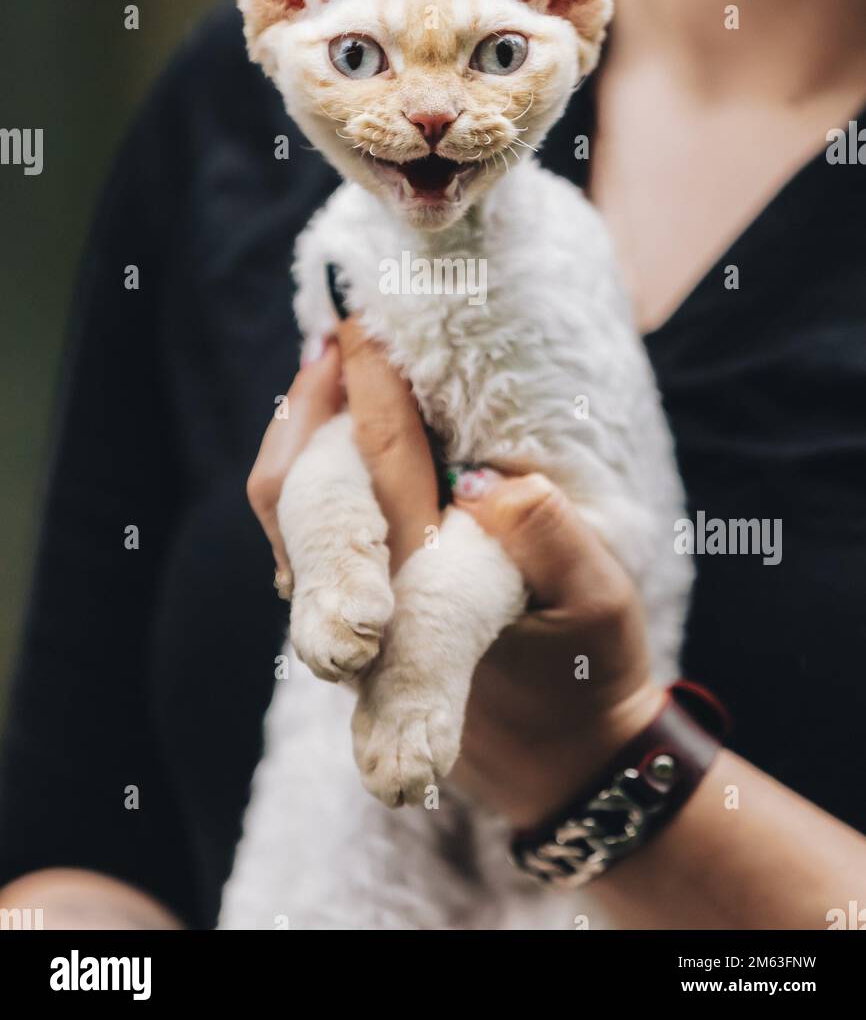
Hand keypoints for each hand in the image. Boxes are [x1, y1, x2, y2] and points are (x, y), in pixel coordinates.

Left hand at [247, 321, 661, 829]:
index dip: (371, 381)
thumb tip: (486, 477)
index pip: (385, 459)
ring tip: (327, 367)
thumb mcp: (600, 602)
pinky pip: (303, 543)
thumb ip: (548, 535)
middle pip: (300, 490)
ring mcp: (351, 621)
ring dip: (302, 435)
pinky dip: (311, 476)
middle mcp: (371, 603)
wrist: (563, 764)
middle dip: (311, 402)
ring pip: (288, 518)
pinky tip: (336, 433)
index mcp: (430, 584)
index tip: (366, 317)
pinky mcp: (354, 630)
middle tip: (332, 333)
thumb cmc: (590, 676)